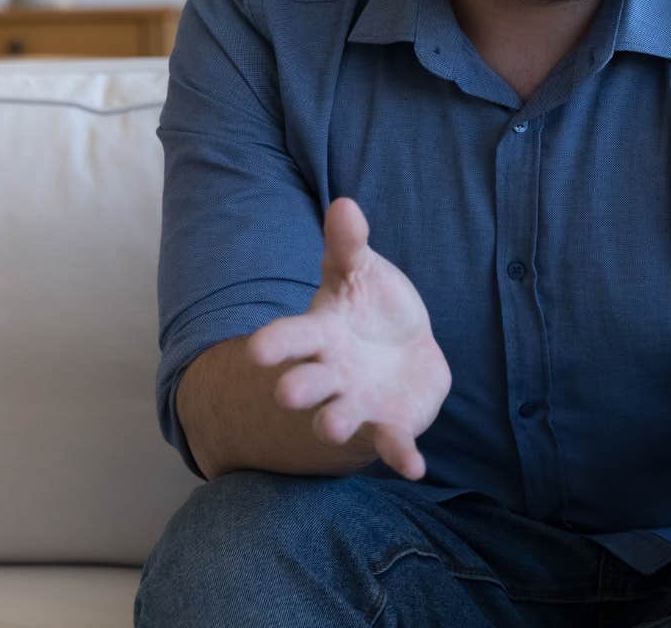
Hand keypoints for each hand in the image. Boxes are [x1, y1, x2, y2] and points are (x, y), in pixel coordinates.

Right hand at [245, 197, 451, 479]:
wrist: (399, 351)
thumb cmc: (368, 308)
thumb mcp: (359, 273)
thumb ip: (350, 245)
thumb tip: (345, 203)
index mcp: (319, 335)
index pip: (290, 337)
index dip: (274, 344)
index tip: (255, 351)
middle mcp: (330, 375)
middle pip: (307, 383)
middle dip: (298, 388)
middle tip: (287, 392)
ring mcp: (357, 403)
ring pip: (339, 417)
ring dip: (335, 422)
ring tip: (332, 426)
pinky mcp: (389, 425)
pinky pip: (392, 443)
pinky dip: (401, 455)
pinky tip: (415, 468)